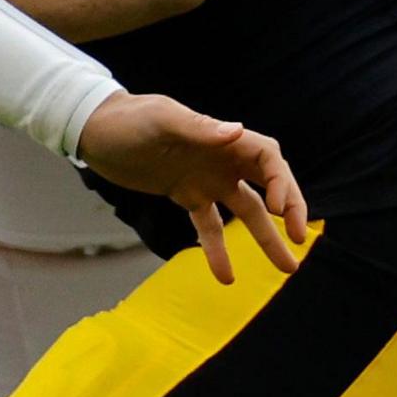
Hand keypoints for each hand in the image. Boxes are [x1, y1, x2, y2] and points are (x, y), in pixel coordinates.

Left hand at [78, 93, 305, 283]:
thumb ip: (199, 128)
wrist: (97, 131)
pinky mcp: (187, 196)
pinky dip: (218, 250)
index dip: (281, 182)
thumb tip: (237, 132)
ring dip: (266, 238)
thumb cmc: (130, 119)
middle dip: (289, 211)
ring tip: (286, 269)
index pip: (268, 158)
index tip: (279, 209)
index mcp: (223, 138)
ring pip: (246, 212)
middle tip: (299, 240)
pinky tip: (226, 277)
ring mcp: (207, 180)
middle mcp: (222, 159)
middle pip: (268, 185)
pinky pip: (209, 228)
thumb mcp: (162, 120)